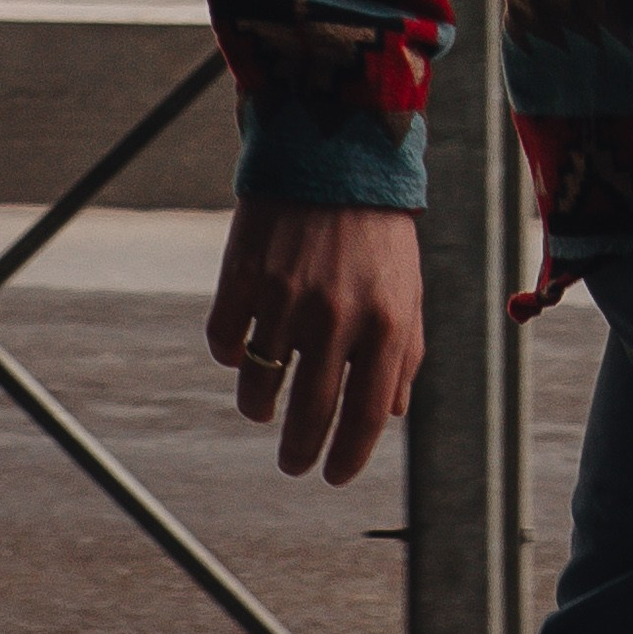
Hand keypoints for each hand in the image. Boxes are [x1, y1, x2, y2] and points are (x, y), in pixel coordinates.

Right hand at [206, 201, 424, 487]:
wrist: (336, 156)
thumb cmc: (379, 232)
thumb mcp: (408, 289)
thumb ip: (405, 353)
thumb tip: (388, 415)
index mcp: (386, 322)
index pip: (365, 416)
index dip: (347, 457)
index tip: (332, 477)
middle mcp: (337, 316)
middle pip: (309, 414)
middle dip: (298, 451)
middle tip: (292, 463)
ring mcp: (286, 298)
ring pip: (259, 387)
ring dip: (261, 409)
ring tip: (265, 411)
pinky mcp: (243, 278)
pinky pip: (224, 344)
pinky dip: (231, 358)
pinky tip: (242, 356)